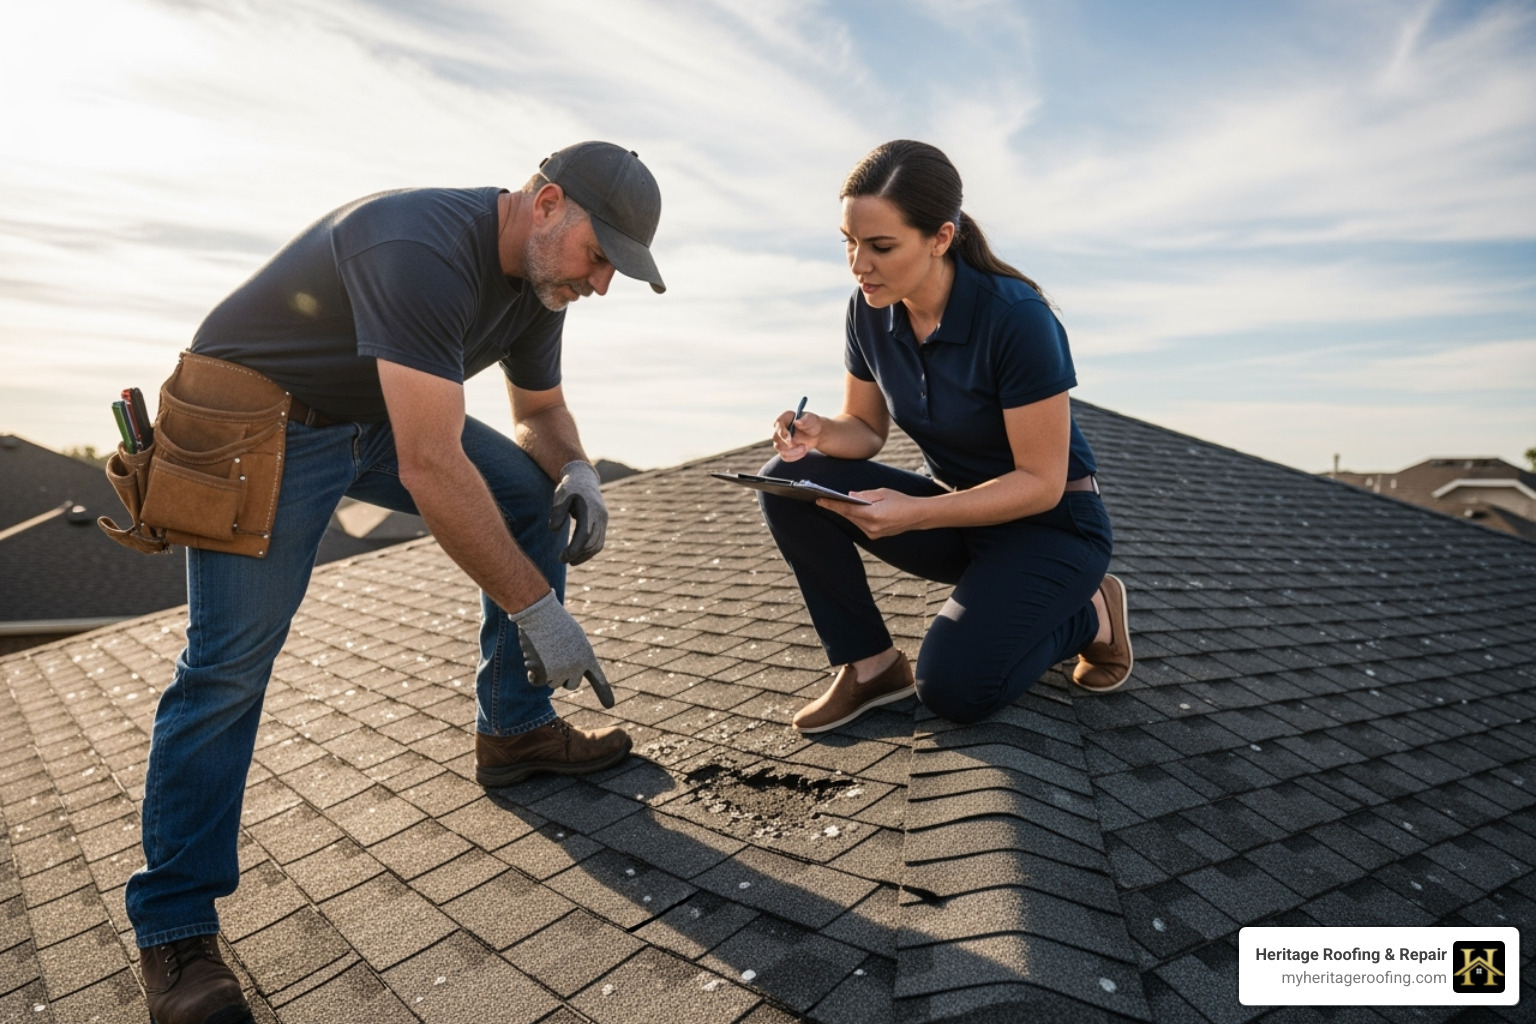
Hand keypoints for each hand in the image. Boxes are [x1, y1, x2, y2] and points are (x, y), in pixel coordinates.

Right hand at [509, 590, 614, 707]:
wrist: (540, 614)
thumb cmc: (555, 621)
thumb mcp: (572, 637)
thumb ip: (574, 656)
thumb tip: (566, 675)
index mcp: (587, 656)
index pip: (598, 678)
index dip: (603, 692)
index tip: (610, 705)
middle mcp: (577, 667)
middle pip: (570, 685)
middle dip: (562, 677)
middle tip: (554, 660)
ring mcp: (560, 671)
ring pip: (552, 683)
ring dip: (545, 671)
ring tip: (544, 650)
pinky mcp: (543, 673)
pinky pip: (537, 682)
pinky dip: (533, 674)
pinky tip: (532, 657)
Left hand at [549, 460, 606, 564]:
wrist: (584, 478)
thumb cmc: (570, 488)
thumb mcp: (561, 496)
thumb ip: (558, 512)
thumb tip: (554, 529)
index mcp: (590, 510)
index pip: (584, 535)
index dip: (574, 549)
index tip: (562, 558)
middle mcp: (600, 516)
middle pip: (592, 543)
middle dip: (578, 554)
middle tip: (562, 559)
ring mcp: (603, 520)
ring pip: (598, 544)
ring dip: (585, 555)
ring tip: (570, 560)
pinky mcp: (603, 523)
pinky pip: (599, 541)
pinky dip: (590, 550)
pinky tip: (578, 554)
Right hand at [771, 409, 823, 461]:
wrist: (816, 434)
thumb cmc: (812, 424)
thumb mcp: (812, 420)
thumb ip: (805, 420)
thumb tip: (797, 422)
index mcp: (785, 418)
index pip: (778, 424)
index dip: (782, 432)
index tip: (789, 439)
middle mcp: (780, 429)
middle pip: (776, 438)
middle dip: (787, 445)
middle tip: (801, 446)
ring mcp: (780, 440)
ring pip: (780, 449)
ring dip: (793, 451)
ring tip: (804, 447)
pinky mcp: (783, 450)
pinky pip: (785, 457)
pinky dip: (795, 456)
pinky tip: (803, 451)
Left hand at [818, 488, 923, 539]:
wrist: (917, 516)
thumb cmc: (901, 501)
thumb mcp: (882, 492)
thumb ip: (864, 495)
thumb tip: (850, 496)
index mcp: (872, 514)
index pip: (847, 509)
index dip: (832, 504)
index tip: (819, 500)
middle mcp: (871, 527)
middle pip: (848, 516)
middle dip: (837, 507)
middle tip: (824, 499)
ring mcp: (873, 533)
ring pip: (853, 521)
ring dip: (846, 512)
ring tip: (835, 503)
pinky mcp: (875, 536)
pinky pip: (860, 525)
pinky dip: (855, 517)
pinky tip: (851, 511)